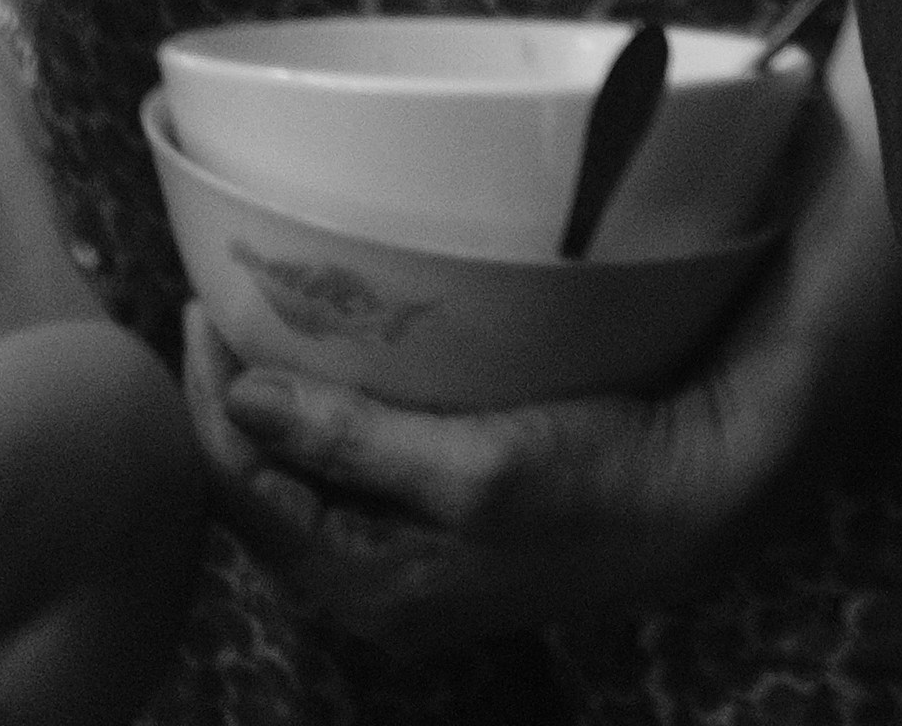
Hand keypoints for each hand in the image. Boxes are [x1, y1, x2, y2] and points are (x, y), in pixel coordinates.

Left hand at [185, 312, 797, 652]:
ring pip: (301, 496)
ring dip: (270, 421)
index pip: (245, 495)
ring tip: (254, 337)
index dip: (209, 404)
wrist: (704, 493)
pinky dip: (320, 431)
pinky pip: (346, 489)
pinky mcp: (444, 534)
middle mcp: (376, 592)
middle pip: (262, 501)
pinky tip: (328, 383)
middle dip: (225, 413)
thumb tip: (241, 402)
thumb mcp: (476, 466)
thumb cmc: (597, 483)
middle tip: (215, 315)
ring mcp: (411, 569)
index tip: (198, 309)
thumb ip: (355, 442)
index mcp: (371, 585)